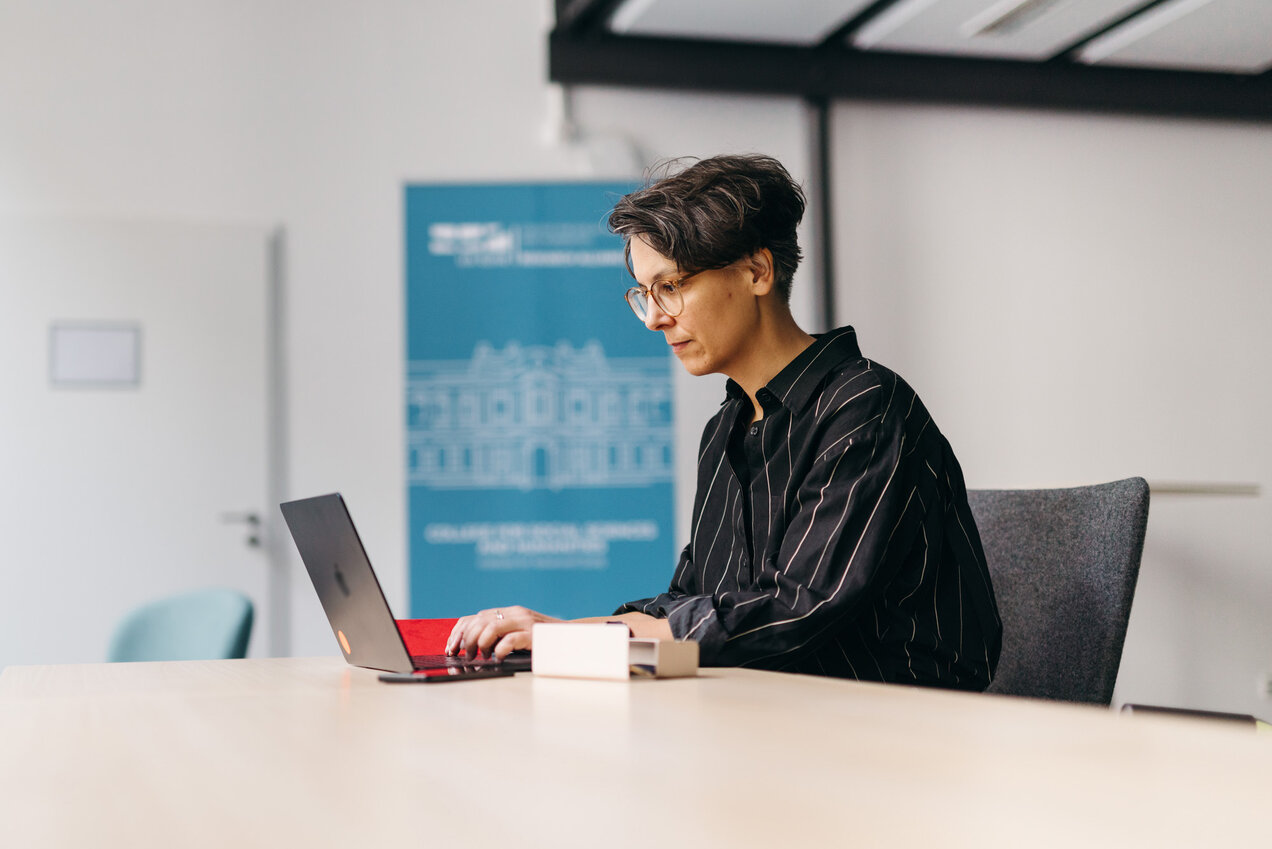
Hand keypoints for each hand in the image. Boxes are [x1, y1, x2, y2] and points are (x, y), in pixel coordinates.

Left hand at [445, 605, 563, 659]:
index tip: (451, 648)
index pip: (474, 616)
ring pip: (490, 627)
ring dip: (479, 645)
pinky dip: (498, 650)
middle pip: (478, 621)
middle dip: (466, 640)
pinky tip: (497, 659)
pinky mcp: (534, 635)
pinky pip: (509, 640)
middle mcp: (515, 614)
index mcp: (509, 613)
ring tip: (480, 658)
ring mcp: (526, 622)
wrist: (574, 640)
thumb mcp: (519, 636)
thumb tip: (471, 648)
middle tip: (465, 656)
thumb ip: (500, 636)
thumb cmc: (545, 643)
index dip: (459, 632)